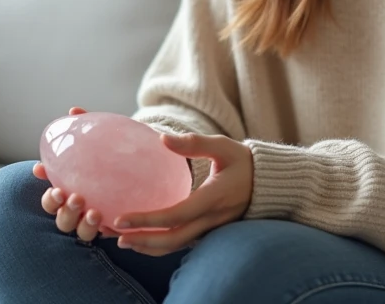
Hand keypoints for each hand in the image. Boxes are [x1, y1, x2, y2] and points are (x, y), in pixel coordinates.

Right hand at [34, 107, 121, 241]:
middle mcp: (82, 212)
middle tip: (75, 197)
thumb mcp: (105, 140)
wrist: (151, 168)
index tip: (44, 177)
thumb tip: (74, 111)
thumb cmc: (118, 154)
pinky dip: (108, 231)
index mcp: (72, 193)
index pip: (52, 199)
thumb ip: (88, 128)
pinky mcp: (119, 228)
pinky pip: (110, 235)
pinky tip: (114, 224)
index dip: (45, 192)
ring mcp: (99, 222)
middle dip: (64, 211)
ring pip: (82, 232)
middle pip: (62, 221)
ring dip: (84, 224)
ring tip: (94, 212)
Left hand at [111, 132, 253, 256]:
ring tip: (123, 241)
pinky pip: (182, 243)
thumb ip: (194, 143)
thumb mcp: (223, 146)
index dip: (147, 220)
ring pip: (176, 246)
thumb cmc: (243, 161)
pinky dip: (160, 245)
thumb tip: (162, 138)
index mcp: (212, 198)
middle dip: (143, 240)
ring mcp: (211, 228)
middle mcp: (211, 219)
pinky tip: (143, 238)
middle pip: (173, 239)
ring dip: (149, 247)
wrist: (268, 184)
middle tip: (117, 236)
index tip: (121, 218)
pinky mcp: (209, 230)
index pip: (176, 215)